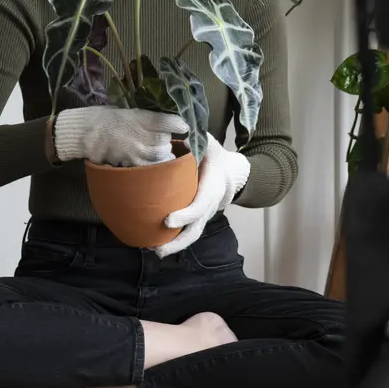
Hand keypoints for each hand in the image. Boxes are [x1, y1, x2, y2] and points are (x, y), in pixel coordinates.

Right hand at [52, 106, 188, 166]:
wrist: (87, 133)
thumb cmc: (107, 119)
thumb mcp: (129, 111)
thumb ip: (147, 118)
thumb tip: (166, 123)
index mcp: (140, 117)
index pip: (167, 121)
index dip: (179, 124)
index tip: (184, 126)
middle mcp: (140, 133)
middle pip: (165, 140)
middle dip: (167, 140)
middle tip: (163, 139)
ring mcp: (136, 150)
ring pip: (161, 154)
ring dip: (163, 152)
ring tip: (159, 150)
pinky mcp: (131, 163)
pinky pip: (151, 166)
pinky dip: (156, 165)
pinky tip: (154, 162)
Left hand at [154, 134, 249, 256]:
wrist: (233, 171)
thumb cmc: (216, 156)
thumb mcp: (210, 143)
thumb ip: (197, 139)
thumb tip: (181, 136)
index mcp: (212, 188)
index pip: (200, 205)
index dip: (185, 215)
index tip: (167, 220)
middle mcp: (209, 205)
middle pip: (196, 229)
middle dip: (178, 241)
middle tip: (158, 248)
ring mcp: (204, 215)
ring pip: (192, 235)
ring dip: (175, 246)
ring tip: (155, 251)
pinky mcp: (197, 218)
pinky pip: (188, 232)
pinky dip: (174, 241)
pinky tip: (156, 245)